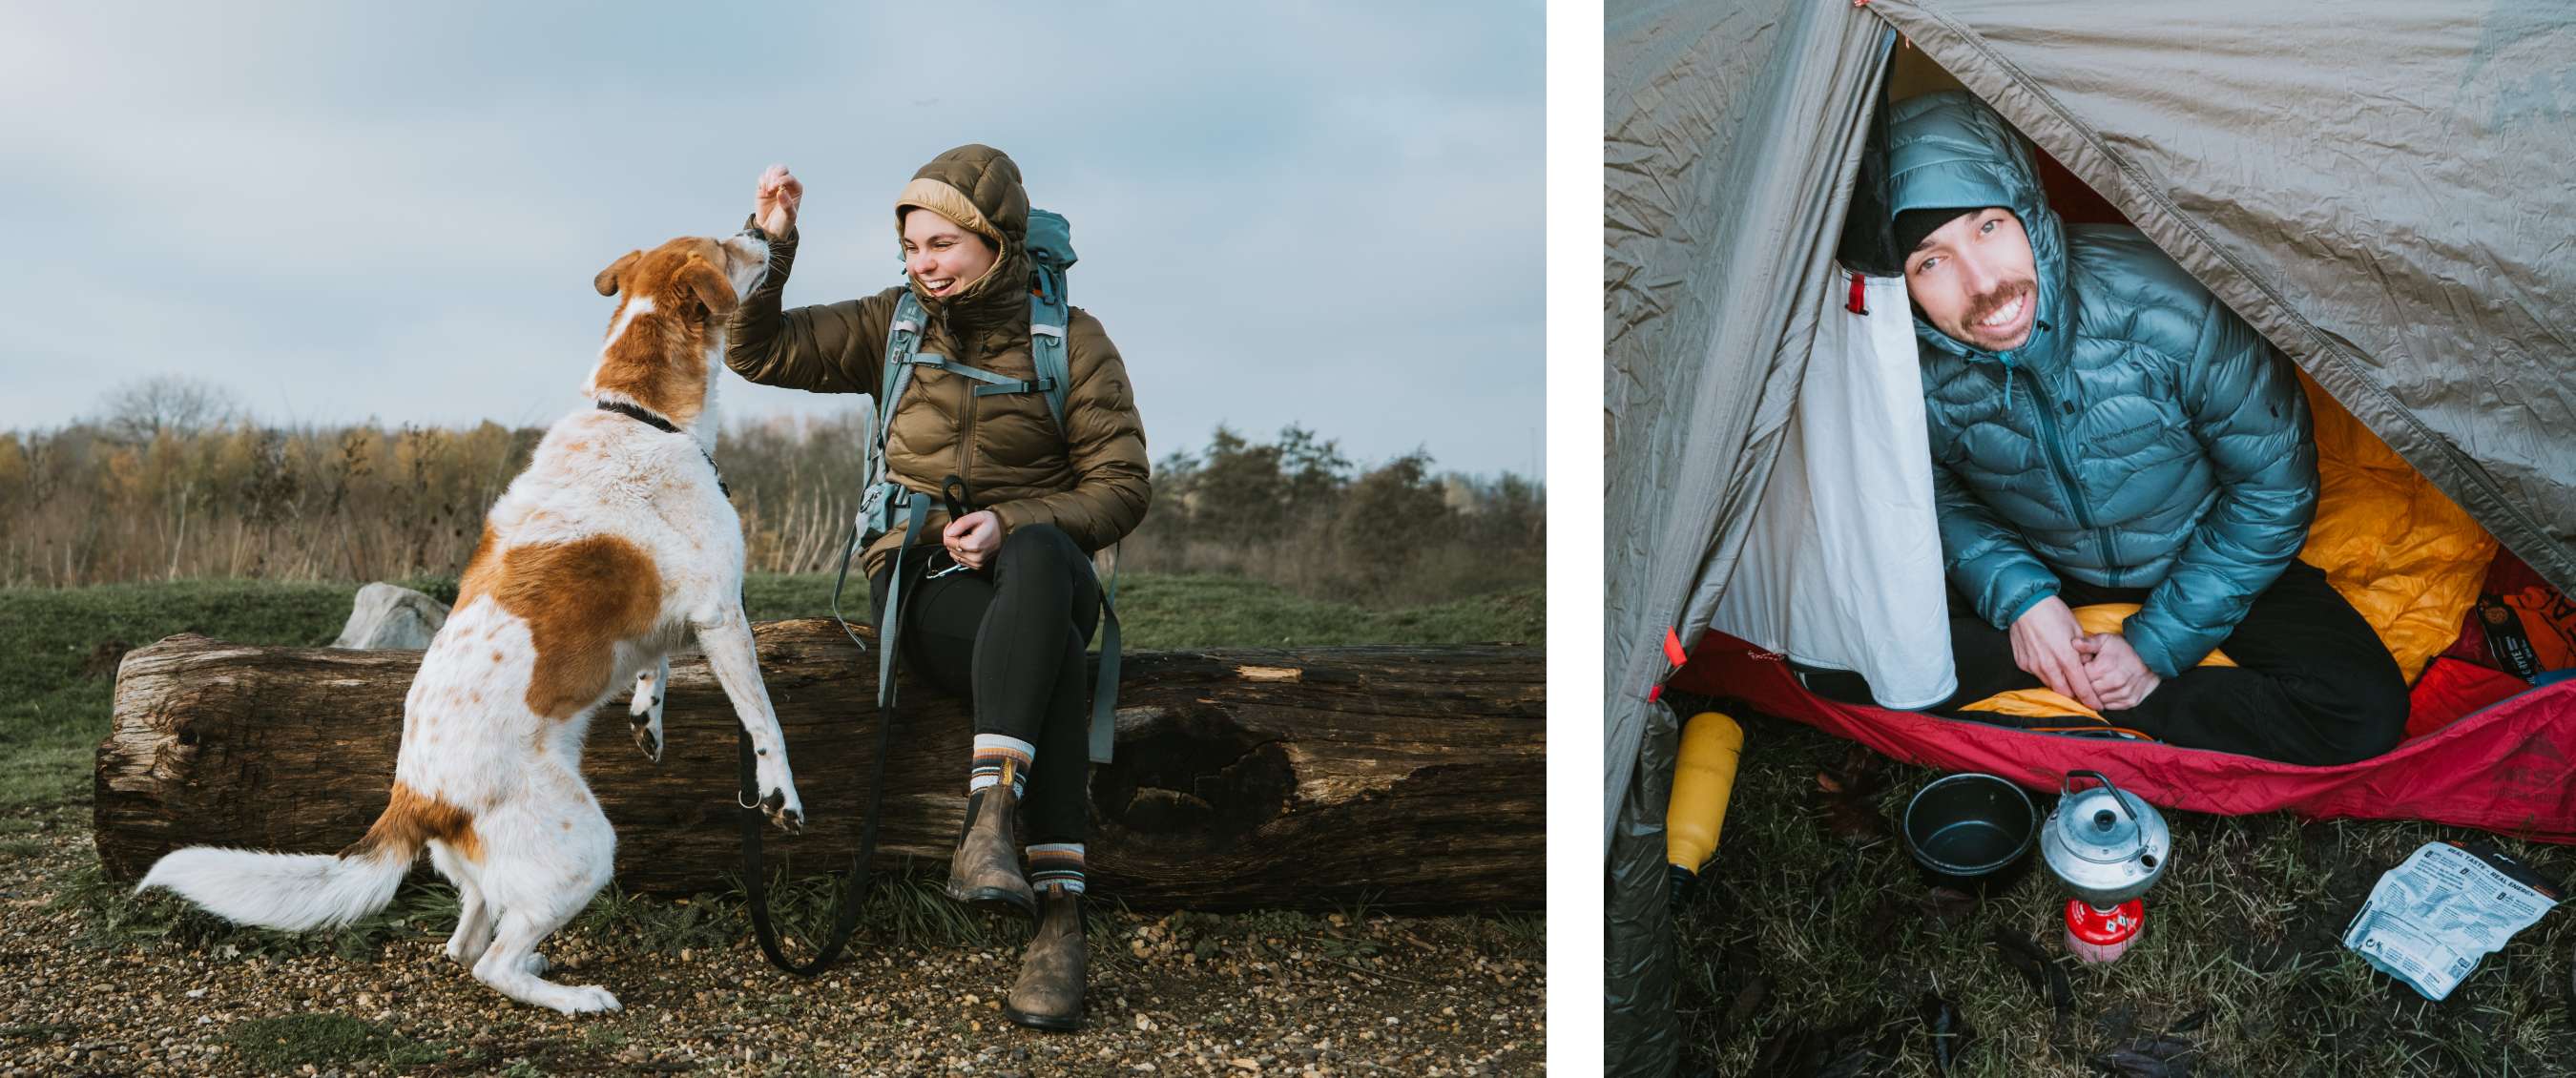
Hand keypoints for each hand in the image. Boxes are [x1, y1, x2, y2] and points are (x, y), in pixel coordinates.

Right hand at [754, 164, 802, 236]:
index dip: (782, 180)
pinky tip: (763, 193)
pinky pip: (762, 177)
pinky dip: (762, 182)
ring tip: (767, 191)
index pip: (790, 178)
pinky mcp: (764, 187)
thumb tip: (781, 191)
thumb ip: (787, 205)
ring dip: (768, 176)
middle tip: (771, 186)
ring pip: (771, 169)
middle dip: (775, 174)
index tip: (775, 189)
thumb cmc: (784, 224)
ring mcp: (775, 185)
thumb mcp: (789, 217)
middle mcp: (786, 184)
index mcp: (796, 190)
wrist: (771, 230)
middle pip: (781, 168)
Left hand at [942, 510, 1000, 570]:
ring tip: (965, 537)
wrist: (1006, 533)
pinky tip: (968, 544)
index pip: (948, 541)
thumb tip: (949, 531)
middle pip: (950, 548)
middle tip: (961, 529)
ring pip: (953, 555)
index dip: (948, 531)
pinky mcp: (977, 566)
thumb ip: (962, 522)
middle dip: (952, 538)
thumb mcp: (978, 516)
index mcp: (975, 545)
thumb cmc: (994, 524)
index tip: (953, 526)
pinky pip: (960, 560)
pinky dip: (960, 552)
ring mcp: (976, 563)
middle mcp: (975, 557)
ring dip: (956, 545)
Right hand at [2008, 596, 2104, 710]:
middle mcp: (2048, 666)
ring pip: (2049, 684)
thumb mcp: (2077, 629)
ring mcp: (2033, 665)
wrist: (2026, 604)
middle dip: (2074, 693)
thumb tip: (2085, 666)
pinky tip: (2045, 656)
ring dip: (2058, 681)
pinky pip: (2036, 673)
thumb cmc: (2054, 613)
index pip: (2081, 687)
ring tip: (2061, 668)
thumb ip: (2083, 652)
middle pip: (2064, 692)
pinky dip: (2044, 670)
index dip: (2091, 700)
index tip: (2097, 706)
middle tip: (2079, 688)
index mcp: (2066, 657)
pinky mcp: (2022, 663)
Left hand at [2074, 633, 2161, 710]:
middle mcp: (2114, 683)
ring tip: (2100, 682)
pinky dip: (2106, 700)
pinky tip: (2107, 690)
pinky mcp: (2129, 702)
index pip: (2080, 678)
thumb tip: (2074, 643)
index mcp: (2104, 667)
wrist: (2152, 658)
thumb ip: (2088, 643)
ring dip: (2096, 694)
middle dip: (2087, 684)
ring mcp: (2123, 694)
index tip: (2085, 668)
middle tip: (2091, 676)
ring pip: (2098, 700)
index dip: (2079, 673)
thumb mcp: (2106, 640)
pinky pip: (2110, 706)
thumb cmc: (2125, 648)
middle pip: (2088, 691)